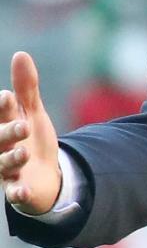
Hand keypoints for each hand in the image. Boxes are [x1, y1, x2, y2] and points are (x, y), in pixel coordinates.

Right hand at [1, 52, 61, 215]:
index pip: (0, 113)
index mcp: (3, 125)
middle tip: (24, 126)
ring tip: (24, 152)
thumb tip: (21, 54)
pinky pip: (14, 193)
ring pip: (5, 164)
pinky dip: (17, 193)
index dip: (3, 107)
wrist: (42, 174)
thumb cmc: (31, 139)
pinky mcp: (18, 189)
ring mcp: (8, 169)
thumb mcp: (32, 112)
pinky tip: (21, 191)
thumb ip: (26, 88)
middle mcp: (1, 147)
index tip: (8, 97)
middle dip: (8, 132)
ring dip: (12, 159)